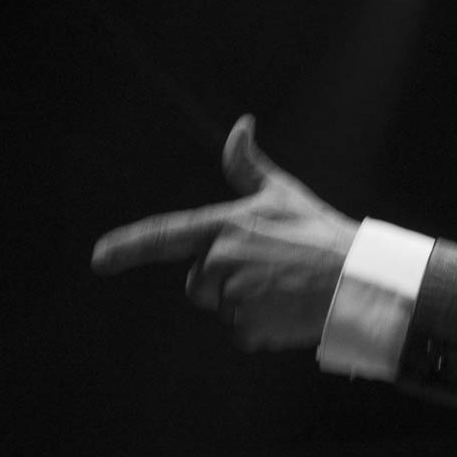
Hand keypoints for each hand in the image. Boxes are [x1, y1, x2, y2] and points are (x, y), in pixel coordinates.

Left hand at [91, 114, 358, 349]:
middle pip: (198, 281)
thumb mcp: (285, 194)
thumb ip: (249, 166)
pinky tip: (288, 310)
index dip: (129, 247)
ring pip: (220, 306)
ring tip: (284, 289)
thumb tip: (240, 125)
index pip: (167, 235)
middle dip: (223, 279)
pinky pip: (240, 332)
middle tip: (270, 270)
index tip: (99, 259)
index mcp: (227, 226)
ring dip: (245, 303)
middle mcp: (222, 261)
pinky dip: (261, 327)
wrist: (357, 279)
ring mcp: (234, 297)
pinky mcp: (248, 328)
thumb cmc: (322, 233)